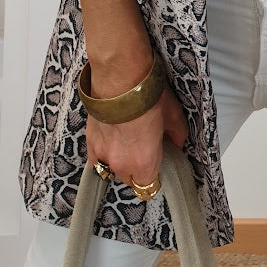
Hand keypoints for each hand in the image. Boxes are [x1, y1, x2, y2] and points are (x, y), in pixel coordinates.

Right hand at [85, 54, 189, 195]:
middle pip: (129, 180)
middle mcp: (121, 166)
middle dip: (137, 170)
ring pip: (111, 170)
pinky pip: (95, 159)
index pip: (149, 187)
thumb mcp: (174, 115)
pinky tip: (110, 141)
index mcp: (144, 164)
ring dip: (118, 161)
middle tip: (144, 149)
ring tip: (126, 142)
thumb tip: (177, 143)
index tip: (157, 163)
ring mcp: (102, 155)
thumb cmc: (148, 97)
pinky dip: (102, 154)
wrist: (120, 79)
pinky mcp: (89, 142)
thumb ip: (177, 135)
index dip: (154, 176)